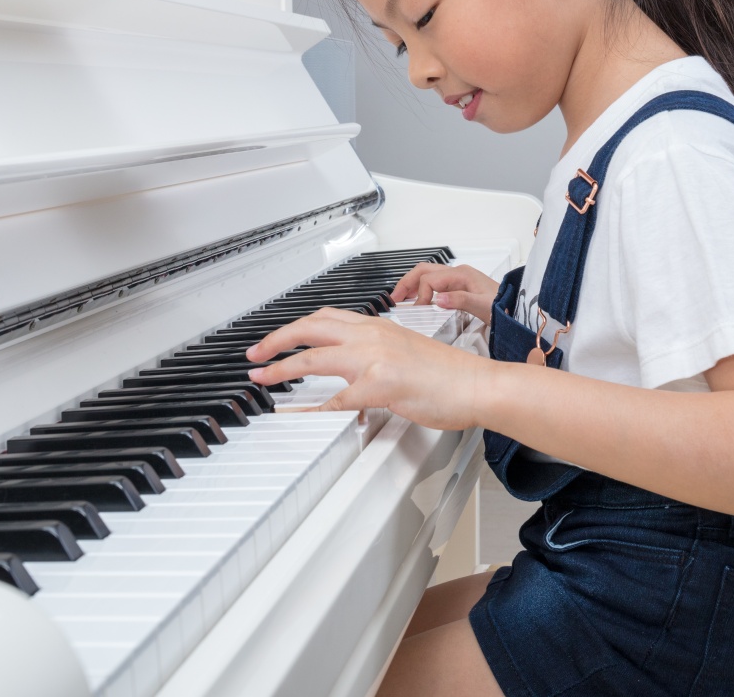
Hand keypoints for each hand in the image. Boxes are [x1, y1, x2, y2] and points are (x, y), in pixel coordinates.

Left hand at [245, 306, 491, 428]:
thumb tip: (353, 376)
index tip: (277, 339)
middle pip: (311, 327)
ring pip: (315, 356)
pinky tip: (302, 416)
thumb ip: (376, 360)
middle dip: (276, 339)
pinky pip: (338, 399)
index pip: (326, 317)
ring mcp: (376, 358)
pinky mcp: (382, 384)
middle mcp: (373, 335)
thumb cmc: (450, 375)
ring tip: (263, 377)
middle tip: (255, 353)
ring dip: (281, 367)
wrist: (478, 384)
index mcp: (379, 326)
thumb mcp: (406, 354)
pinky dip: (314, 409)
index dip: (296, 327)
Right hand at [390, 263, 498, 324]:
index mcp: (461, 274)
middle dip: (406, 282)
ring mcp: (457, 278)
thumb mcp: (482, 306)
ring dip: (411, 284)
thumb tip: (438, 299)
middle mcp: (457, 273)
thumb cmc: (503, 306)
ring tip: (399, 297)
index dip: (421, 295)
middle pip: (424, 270)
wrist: (515, 308)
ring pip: (427, 274)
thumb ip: (459, 300)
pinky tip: (416, 298)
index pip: (430, 279)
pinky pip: (433, 282)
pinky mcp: (458, 286)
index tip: (420, 310)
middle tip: (394, 297)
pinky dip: (421, 288)